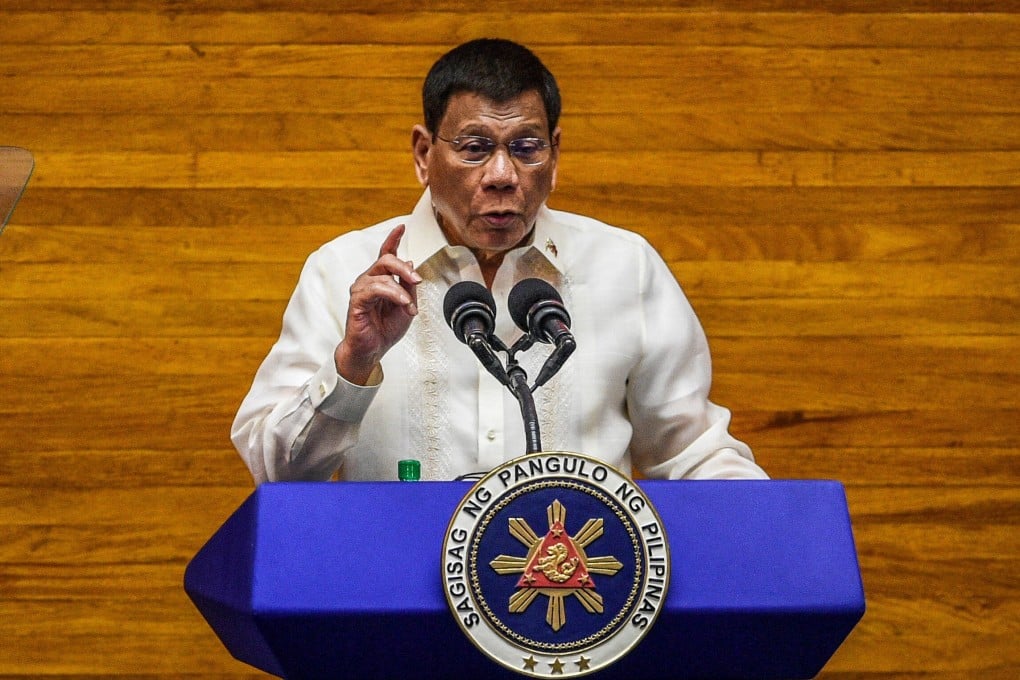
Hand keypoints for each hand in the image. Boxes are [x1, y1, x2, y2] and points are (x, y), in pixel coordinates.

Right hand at [334, 224, 421, 384]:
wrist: (373, 350)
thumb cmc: (385, 329)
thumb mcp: (406, 305)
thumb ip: (408, 285)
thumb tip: (410, 263)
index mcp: (381, 279)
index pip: (387, 253)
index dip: (393, 239)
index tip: (402, 227)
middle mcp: (369, 280)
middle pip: (386, 259)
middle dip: (404, 268)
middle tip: (417, 280)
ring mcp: (361, 289)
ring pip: (383, 274)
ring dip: (401, 289)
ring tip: (409, 305)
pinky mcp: (357, 300)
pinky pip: (376, 288)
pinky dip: (393, 294)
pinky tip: (401, 303)